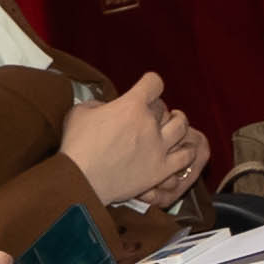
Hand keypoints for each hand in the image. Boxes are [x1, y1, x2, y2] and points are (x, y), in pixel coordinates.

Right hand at [60, 70, 198, 209]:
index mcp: (131, 105)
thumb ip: (99, 104)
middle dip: (156, 108)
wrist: (80, 180)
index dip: (150, 83)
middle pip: (164, 107)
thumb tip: (107, 108)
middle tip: (149, 114)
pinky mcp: (161, 170)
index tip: (147, 87)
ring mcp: (158, 147)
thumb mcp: (80, 111)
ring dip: (178, 123)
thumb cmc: (76, 146)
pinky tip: (182, 150)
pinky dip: (186, 151)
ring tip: (174, 124)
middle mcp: (149, 123)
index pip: (154, 82)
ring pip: (181, 127)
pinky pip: (185, 156)